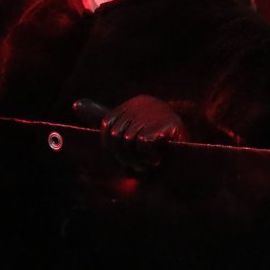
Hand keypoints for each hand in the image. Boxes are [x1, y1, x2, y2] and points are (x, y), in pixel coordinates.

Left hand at [73, 95, 187, 173]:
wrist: (195, 154)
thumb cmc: (160, 143)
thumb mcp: (130, 127)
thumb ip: (103, 116)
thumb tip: (75, 104)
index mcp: (133, 103)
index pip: (107, 127)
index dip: (113, 149)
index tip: (128, 158)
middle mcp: (142, 104)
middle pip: (115, 136)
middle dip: (124, 157)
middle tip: (139, 166)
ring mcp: (154, 112)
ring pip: (127, 141)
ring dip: (136, 160)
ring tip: (148, 164)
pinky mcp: (165, 124)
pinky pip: (142, 144)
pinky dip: (147, 156)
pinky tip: (158, 158)